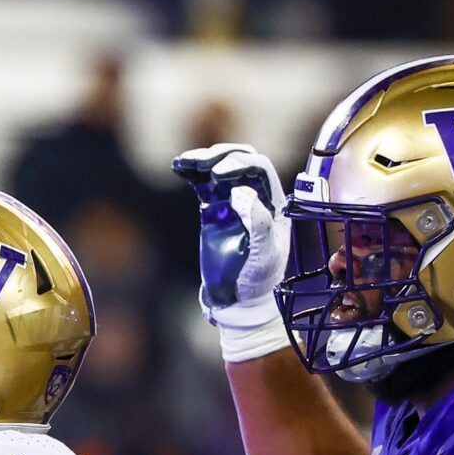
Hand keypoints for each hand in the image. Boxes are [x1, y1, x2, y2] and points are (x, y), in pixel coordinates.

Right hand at [171, 143, 288, 329]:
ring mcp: (232, 201)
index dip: (239, 166)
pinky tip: (179, 167)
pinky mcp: (212, 209)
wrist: (238, 298)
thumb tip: (241, 193)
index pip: (259, 169)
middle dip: (222, 157)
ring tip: (186, 162)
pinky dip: (191, 172)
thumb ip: (259, 223)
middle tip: (203, 165)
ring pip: (219, 167)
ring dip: (203, 160)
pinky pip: (202, 183)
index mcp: (273, 202)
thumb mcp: (265, 255)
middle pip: (241, 160)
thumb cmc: (259, 279)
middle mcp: (254, 196)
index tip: (219, 175)